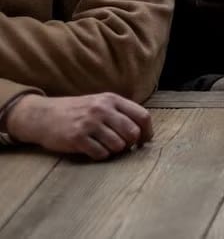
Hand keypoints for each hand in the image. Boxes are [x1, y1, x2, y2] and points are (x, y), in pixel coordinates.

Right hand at [5, 93, 152, 160]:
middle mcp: (102, 109)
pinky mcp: (77, 137)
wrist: (43, 115)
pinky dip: (101, 155)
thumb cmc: (77, 111)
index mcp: (112, 99)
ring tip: (106, 146)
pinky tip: (94, 150)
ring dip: (115, 150)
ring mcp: (89, 123)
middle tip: (124, 146)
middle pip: (132, 132)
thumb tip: (144, 131)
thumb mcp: (100, 103)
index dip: (147, 131)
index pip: (142, 116)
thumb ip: (121, 112)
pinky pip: (100, 153)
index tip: (145, 141)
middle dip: (131, 143)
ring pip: (118, 145)